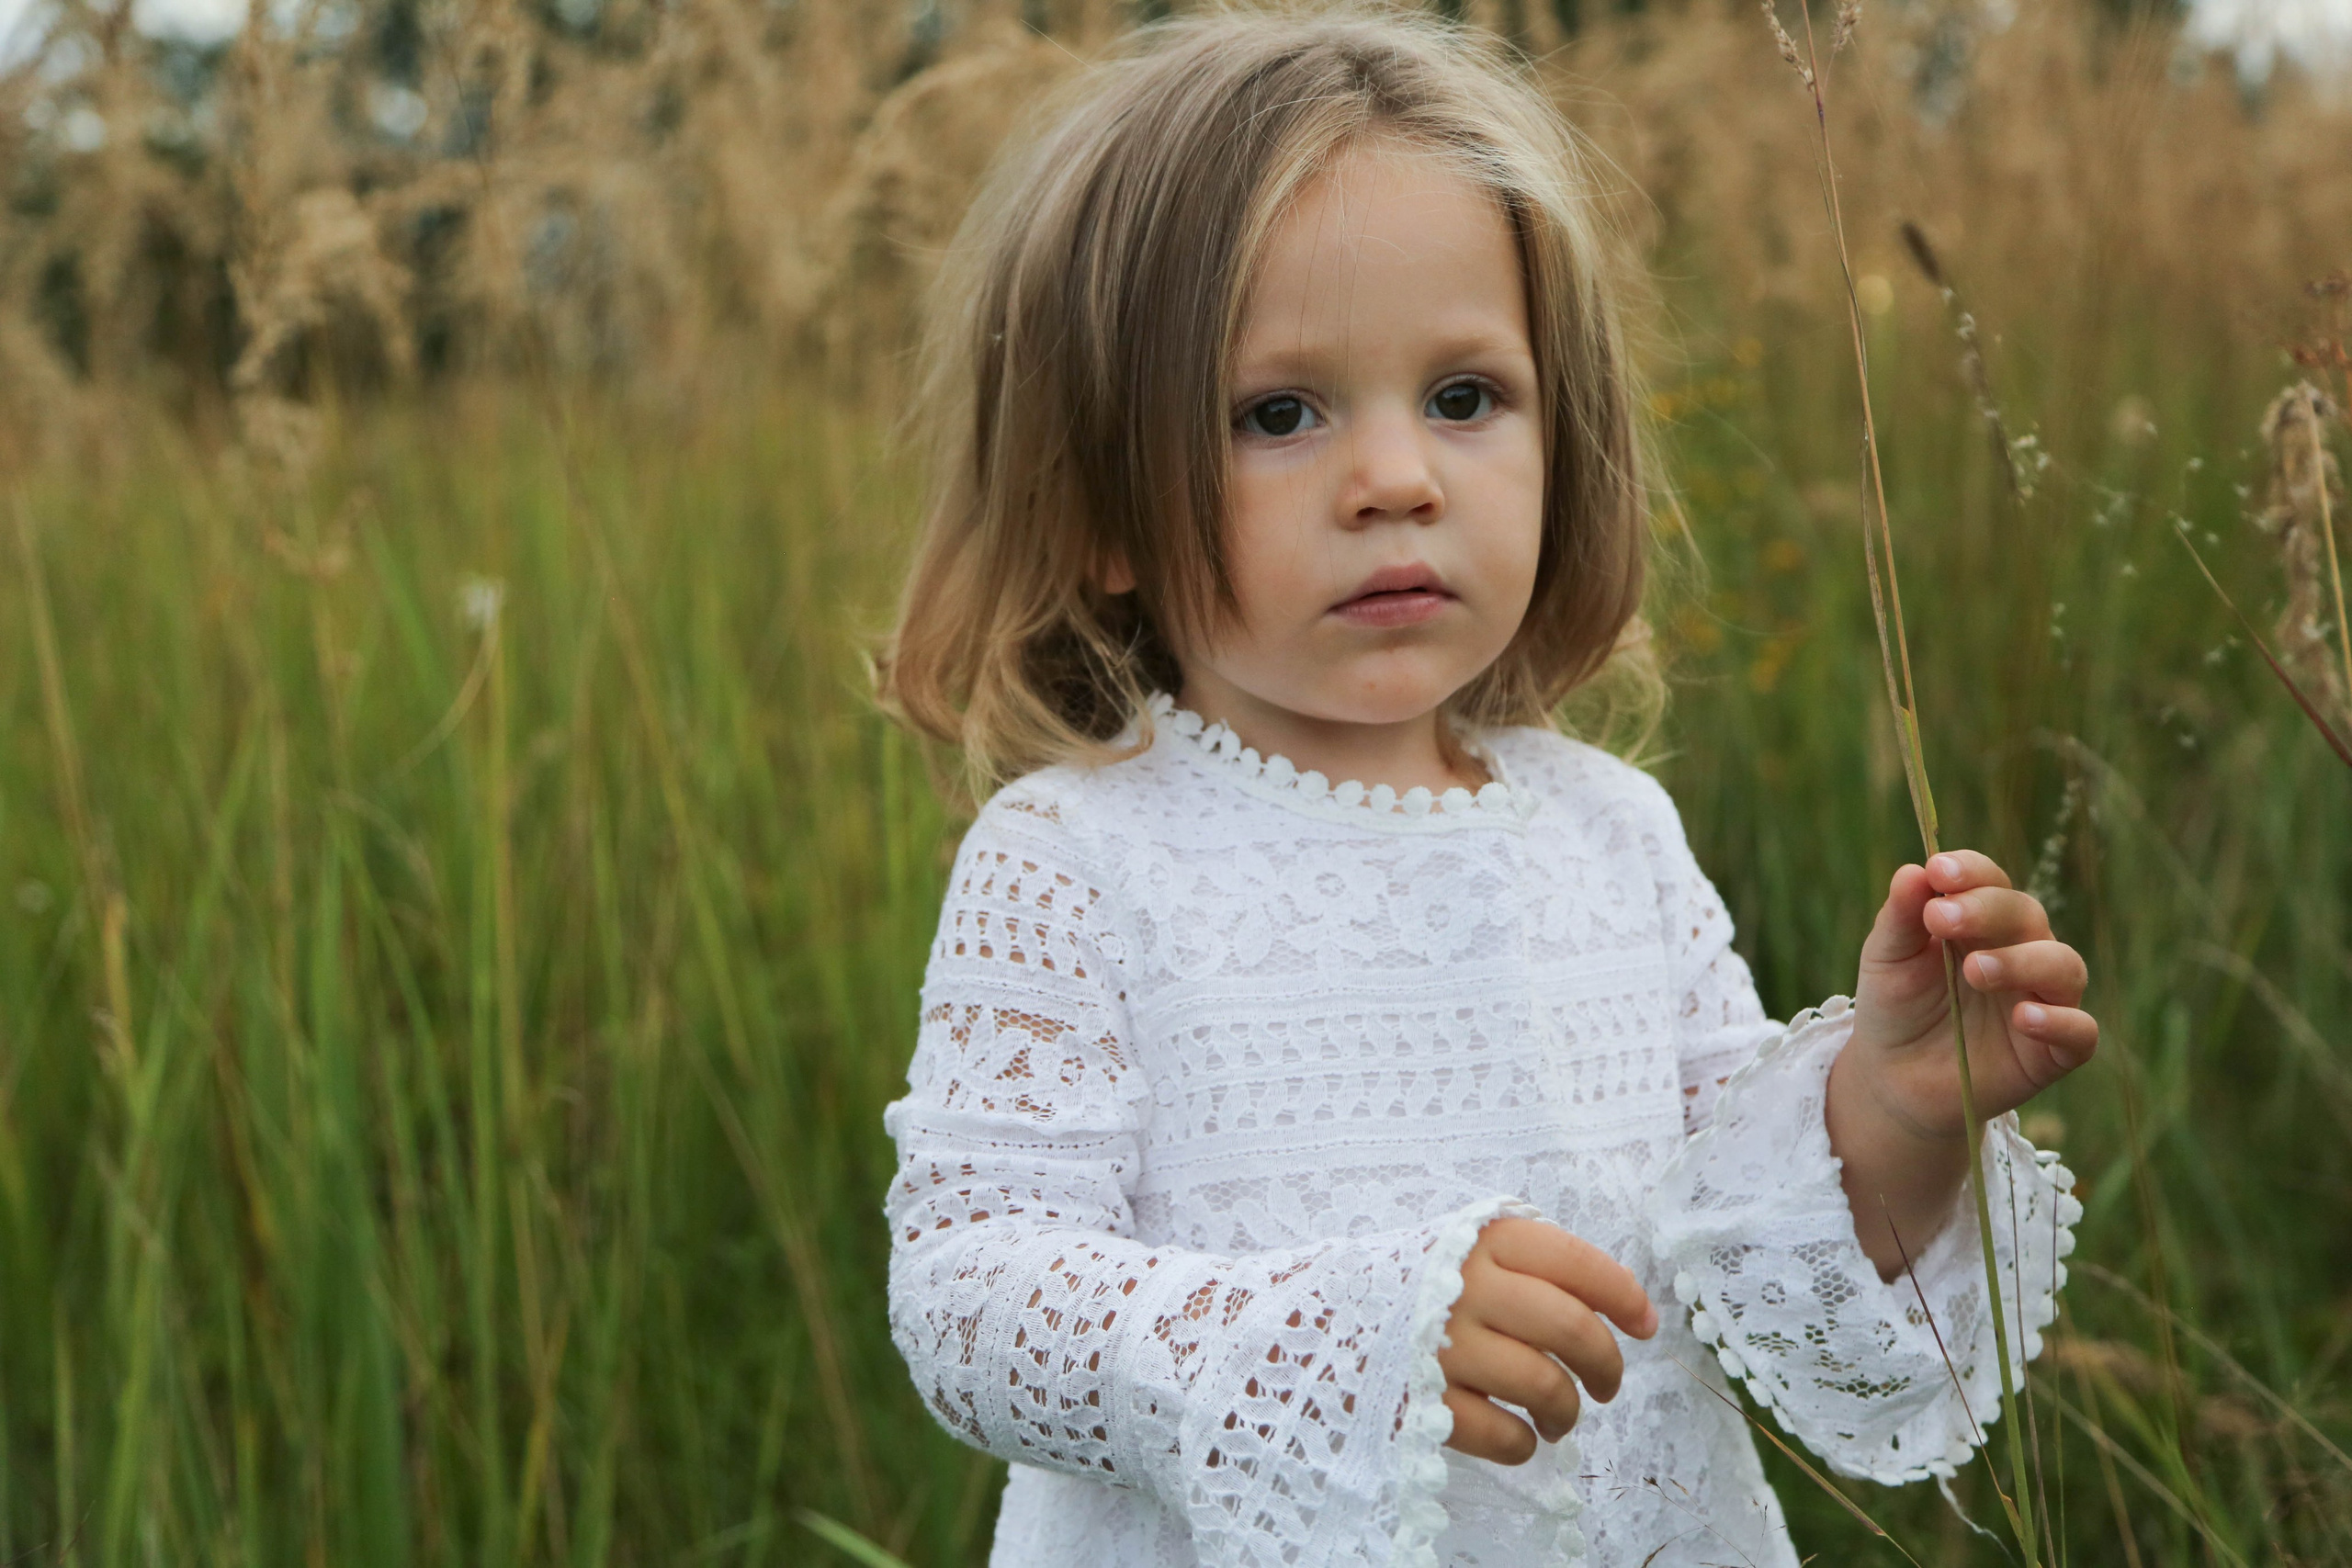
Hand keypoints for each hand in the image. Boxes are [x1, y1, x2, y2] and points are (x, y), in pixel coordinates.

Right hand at [1437, 1217, 1656, 1464]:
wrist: (1324, 1314)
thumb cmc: (1425, 1283)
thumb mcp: (1477, 1248)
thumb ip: (1544, 1265)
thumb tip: (1634, 1305)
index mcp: (1488, 1241)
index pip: (1578, 1264)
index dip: (1624, 1297)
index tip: (1643, 1326)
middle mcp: (1467, 1286)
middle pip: (1572, 1330)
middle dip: (1606, 1367)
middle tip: (1605, 1384)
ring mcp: (1443, 1345)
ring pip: (1544, 1386)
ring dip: (1566, 1412)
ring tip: (1558, 1416)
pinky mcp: (1423, 1400)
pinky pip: (1500, 1436)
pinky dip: (1522, 1444)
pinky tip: (1518, 1435)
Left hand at [1848, 850, 2097, 1143]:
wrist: (1893, 1079)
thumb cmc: (1895, 1007)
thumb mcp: (1887, 959)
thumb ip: (1900, 917)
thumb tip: (1913, 871)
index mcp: (1981, 922)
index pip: (1990, 882)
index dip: (1971, 872)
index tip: (1938, 871)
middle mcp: (2021, 951)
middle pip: (2026, 915)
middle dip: (1986, 911)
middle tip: (1941, 919)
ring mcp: (2042, 999)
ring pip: (2063, 966)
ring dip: (2023, 961)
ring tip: (1974, 970)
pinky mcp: (2054, 1051)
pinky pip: (2080, 1031)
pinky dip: (2059, 1021)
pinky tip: (2023, 1017)